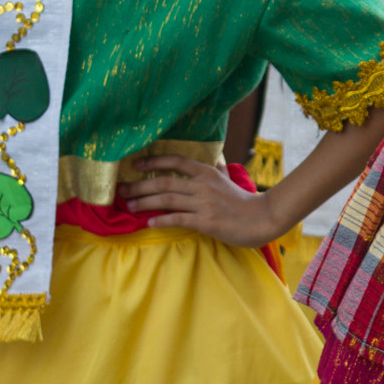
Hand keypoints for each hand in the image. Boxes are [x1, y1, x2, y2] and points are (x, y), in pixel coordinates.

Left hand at [123, 154, 276, 244]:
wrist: (262, 218)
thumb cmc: (243, 202)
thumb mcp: (229, 180)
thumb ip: (217, 170)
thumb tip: (213, 160)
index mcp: (206, 172)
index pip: (175, 161)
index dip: (154, 162)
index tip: (136, 165)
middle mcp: (202, 185)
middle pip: (164, 182)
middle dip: (139, 186)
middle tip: (122, 190)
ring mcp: (204, 203)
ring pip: (166, 200)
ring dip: (144, 203)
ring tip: (129, 206)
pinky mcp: (206, 221)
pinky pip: (177, 219)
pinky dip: (161, 221)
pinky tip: (149, 223)